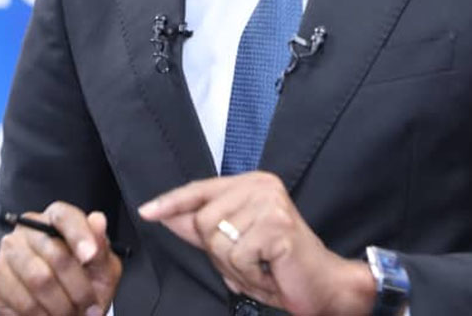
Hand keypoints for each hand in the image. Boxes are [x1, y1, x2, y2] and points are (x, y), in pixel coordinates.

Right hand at [0, 202, 121, 315]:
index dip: (79, 235)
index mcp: (56, 217)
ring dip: (61, 306)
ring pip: (38, 280)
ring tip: (71, 314)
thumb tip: (98, 219)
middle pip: (56, 255)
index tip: (90, 257)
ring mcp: (8, 250)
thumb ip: (100, 246)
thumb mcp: (101, 266)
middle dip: (78, 289)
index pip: (65, 217)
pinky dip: (41, 315)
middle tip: (89, 306)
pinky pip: (21, 300)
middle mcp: (28, 228)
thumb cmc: (85, 280)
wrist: (62, 305)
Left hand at [138, 171, 375, 315]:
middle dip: (219, 252)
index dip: (171, 202)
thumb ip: (203, 229)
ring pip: (217, 240)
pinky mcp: (277, 224)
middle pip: (203, 220)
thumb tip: (168, 216)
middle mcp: (261, 185)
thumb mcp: (234, 247)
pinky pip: (236, 255)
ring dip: (234, 266)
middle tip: (250, 260)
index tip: (147, 211)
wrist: (324, 286)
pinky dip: (249, 273)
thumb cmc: (280, 266)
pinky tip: (269, 271)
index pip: (200, 189)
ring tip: (261, 266)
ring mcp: (270, 202)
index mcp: (250, 184)